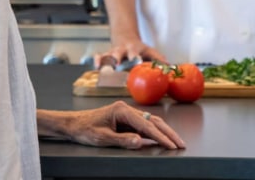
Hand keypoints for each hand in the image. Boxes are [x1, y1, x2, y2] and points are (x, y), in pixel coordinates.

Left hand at [62, 101, 185, 149]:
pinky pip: (143, 127)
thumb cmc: (85, 129)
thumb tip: (141, 142)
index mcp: (122, 110)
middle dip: (168, 133)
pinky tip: (161, 140)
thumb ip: (122, 140)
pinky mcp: (126, 121)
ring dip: (164, 132)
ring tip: (176, 142)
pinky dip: (154, 133)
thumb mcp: (102, 138)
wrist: (73, 124)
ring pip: (150, 123)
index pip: (146, 125)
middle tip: (181, 144)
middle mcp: (127, 110)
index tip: (171, 145)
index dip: (160, 136)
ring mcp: (127, 115)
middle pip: (153, 121)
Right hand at [95, 37, 167, 67]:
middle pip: (119, 52)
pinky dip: (95, 60)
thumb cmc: (140, 50)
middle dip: (117, 58)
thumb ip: (159, 60)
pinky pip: (99, 57)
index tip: (137, 61)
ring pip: (107, 55)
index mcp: (134, 49)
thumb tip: (171, 68)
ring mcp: (113, 52)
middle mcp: (123, 50)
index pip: (135, 53)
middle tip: (116, 64)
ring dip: (104, 60)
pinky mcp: (105, 55)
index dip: (136, 57)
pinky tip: (95, 66)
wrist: (126, 38)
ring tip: (101, 67)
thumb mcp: (150, 52)